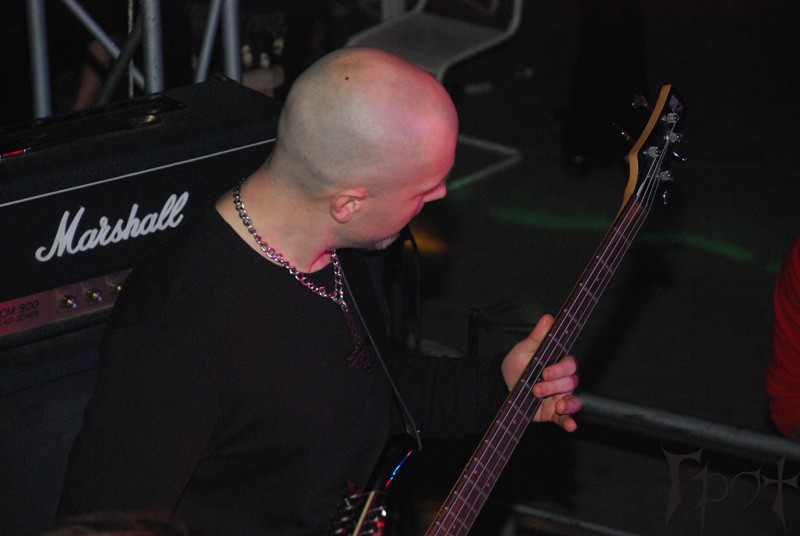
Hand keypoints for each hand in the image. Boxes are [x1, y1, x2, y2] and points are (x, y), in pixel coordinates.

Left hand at [501, 314, 580, 431]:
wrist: (501, 387)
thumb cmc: (516, 365)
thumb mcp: (524, 349)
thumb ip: (538, 336)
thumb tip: (548, 318)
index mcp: (557, 362)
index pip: (569, 364)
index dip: (560, 369)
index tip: (546, 371)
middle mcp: (561, 380)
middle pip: (570, 383)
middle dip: (554, 386)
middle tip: (537, 388)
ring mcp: (558, 396)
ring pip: (572, 400)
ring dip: (567, 404)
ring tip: (557, 406)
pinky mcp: (552, 412)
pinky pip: (565, 418)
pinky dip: (569, 422)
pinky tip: (571, 425)